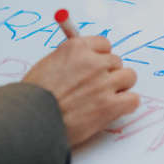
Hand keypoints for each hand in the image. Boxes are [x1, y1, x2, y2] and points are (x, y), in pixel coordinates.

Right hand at [23, 36, 138, 147]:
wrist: (30, 119)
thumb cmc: (33, 97)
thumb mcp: (47, 66)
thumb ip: (69, 61)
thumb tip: (81, 61)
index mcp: (75, 48)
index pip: (103, 44)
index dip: (100, 57)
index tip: (96, 67)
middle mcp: (92, 62)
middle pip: (117, 61)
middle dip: (109, 74)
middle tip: (96, 88)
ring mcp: (103, 84)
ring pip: (129, 77)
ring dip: (120, 87)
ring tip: (105, 99)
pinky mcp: (110, 106)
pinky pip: (133, 99)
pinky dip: (126, 105)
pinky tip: (113, 110)